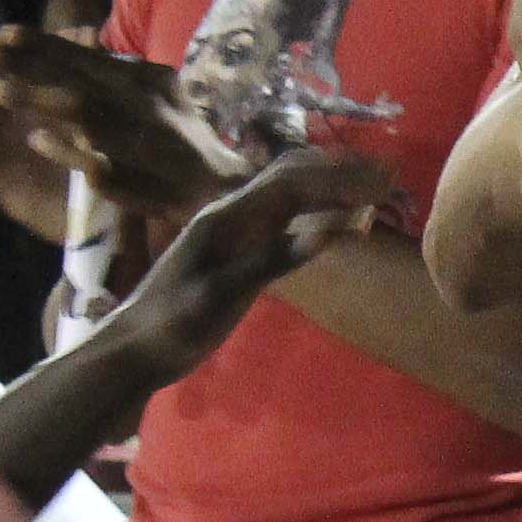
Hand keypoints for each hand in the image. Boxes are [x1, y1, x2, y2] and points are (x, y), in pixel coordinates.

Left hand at [0, 33, 251, 218]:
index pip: (88, 56)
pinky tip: (37, 141)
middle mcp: (140, 103)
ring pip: (82, 114)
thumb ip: (122, 72)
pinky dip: (66, 150)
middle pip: (77, 79)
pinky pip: (92, 162)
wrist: (217, 186)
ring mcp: (135, 141)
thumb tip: (82, 44)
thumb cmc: (181, 136)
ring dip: (39, 100)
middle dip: (31, 65)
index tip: (6, 33)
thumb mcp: (160, 90)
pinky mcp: (131, 178)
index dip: (45, 44)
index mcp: (146, 78)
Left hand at [123, 147, 396, 361]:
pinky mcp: (239, 251)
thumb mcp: (218, 297)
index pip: (292, 183)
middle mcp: (233, 214)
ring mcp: (236, 231)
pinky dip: (316, 212)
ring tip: (373, 189)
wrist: (133, 350)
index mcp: (226, 217)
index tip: (380, 180)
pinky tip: (337, 220)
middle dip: (340, 171)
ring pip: (290, 194)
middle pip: (293, 176)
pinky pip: (284, 219)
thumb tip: (327, 231)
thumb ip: (270, 261)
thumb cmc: (171, 327)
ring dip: (331, 187)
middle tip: (388, 175)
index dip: (338, 178)